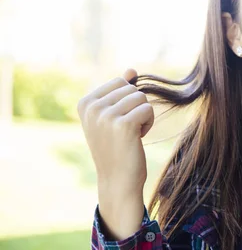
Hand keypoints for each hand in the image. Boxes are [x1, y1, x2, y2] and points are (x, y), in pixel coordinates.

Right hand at [77, 69, 153, 238]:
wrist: (118, 179)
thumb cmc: (117, 146)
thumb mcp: (112, 116)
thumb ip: (120, 91)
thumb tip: (131, 70)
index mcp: (85, 102)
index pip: (120, 81)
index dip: (126, 100)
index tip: (117, 121)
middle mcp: (92, 107)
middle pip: (132, 88)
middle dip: (136, 107)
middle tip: (125, 130)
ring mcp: (105, 116)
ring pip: (141, 98)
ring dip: (143, 115)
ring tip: (130, 134)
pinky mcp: (123, 125)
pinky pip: (148, 109)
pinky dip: (148, 123)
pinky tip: (137, 138)